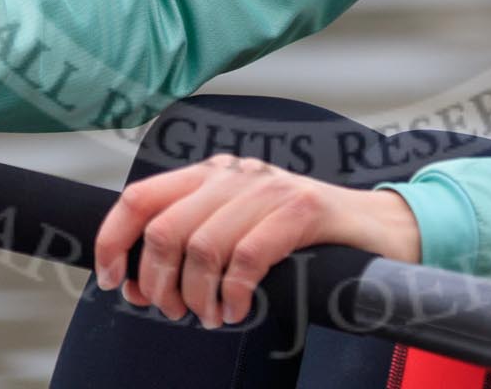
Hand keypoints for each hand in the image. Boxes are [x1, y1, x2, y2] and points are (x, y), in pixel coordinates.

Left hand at [92, 154, 421, 329]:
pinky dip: (234, 293)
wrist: (376, 227)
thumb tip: (137, 278)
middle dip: (159, 282)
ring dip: (198, 296)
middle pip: (164, 229)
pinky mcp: (301, 208)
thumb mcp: (239, 225)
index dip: (114, 241)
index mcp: (210, 174)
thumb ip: (194, 236)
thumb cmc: (301, 235)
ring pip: (202, 246)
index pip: (139, 197)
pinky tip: (237, 310)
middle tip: (175, 311)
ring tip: (211, 316)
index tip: (113, 282)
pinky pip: (247, 256)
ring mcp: (268, 188)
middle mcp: (234, 173)